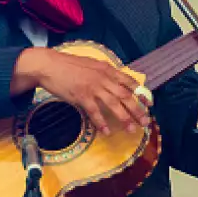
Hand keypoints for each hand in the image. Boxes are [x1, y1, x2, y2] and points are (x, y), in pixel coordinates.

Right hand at [12, 48, 150, 136]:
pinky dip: (101, 122)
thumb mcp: (92, 64)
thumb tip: (116, 82)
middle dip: (137, 109)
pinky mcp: (81, 96)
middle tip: (145, 122)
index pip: (129, 81)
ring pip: (113, 104)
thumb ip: (105, 73)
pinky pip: (94, 112)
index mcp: (107, 69)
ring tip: (131, 129)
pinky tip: (107, 131)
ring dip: (124, 118)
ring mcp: (93, 87)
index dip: (141, 93)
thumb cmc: (69, 65)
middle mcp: (103, 78)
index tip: (148, 103)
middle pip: (125, 95)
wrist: (49, 65)